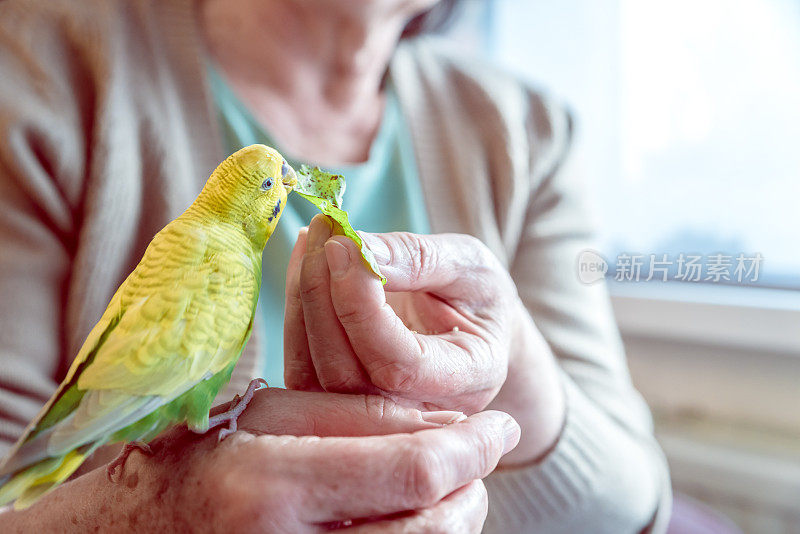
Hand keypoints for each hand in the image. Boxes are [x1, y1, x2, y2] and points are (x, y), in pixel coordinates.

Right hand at [1, 389, 519, 532]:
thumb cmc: (185, 456)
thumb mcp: (257, 412)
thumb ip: (349, 412)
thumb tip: (441, 421)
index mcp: (268, 485)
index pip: (408, 467)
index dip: (469, 444)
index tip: (498, 423)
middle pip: (430, 524)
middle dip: (473, 484)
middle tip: (485, 449)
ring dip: (457, 517)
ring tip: (462, 483)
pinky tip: (426, 516)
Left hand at [285, 215, 564, 463]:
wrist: (471, 326)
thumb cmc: (477, 295)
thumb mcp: (470, 265)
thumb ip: (421, 260)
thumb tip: (359, 250)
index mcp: (468, 379)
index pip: (400, 363)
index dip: (361, 307)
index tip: (343, 245)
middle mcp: (419, 411)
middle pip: (348, 373)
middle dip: (323, 297)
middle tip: (324, 233)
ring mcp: (375, 416)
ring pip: (314, 375)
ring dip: (303, 300)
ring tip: (313, 241)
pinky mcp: (340, 402)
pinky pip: (301, 368)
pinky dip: (295, 313)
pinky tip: (304, 267)